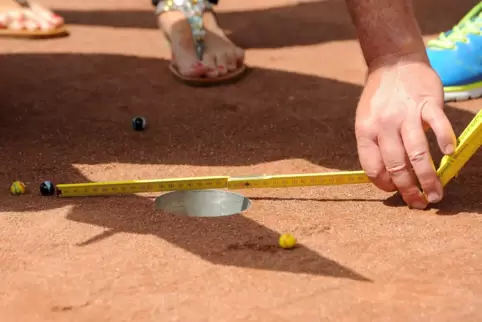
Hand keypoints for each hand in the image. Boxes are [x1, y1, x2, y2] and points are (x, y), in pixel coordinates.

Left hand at [355, 57, 456, 208]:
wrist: (393, 62)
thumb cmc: (380, 98)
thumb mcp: (366, 120)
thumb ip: (374, 145)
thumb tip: (387, 177)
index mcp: (366, 131)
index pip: (373, 167)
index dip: (384, 185)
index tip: (395, 193)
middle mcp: (384, 125)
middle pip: (396, 166)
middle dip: (408, 190)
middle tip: (419, 204)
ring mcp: (406, 114)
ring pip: (417, 154)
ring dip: (428, 178)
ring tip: (435, 195)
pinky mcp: (428, 103)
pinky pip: (438, 125)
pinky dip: (445, 141)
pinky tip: (450, 155)